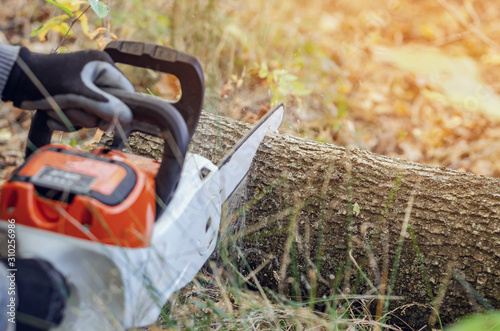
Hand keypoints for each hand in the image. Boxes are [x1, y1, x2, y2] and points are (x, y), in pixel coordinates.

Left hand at [2, 47, 133, 130]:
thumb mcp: (78, 93)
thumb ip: (105, 106)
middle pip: (109, 107)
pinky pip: (80, 117)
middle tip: (72, 111)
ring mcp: (87, 88)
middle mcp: (98, 76)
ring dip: (73, 118)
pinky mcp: (76, 98)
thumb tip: (128, 118)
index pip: (126, 91)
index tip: (106, 124)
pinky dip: (66, 120)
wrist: (17, 81)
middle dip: (87, 114)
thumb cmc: (47, 80)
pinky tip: (51, 116)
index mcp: (103, 66)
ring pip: (93, 115)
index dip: (120, 109)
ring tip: (55, 110)